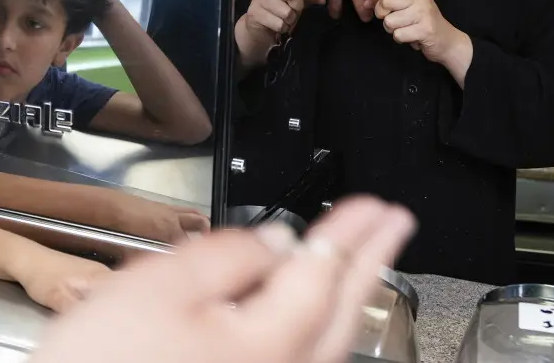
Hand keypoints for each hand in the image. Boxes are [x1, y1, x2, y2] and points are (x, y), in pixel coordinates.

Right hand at [31, 197, 415, 362]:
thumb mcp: (158, 287)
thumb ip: (227, 256)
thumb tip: (279, 241)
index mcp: (266, 343)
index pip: (322, 272)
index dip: (348, 232)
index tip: (372, 205)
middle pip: (341, 313)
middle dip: (369, 262)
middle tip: (394, 224)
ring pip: (331, 343)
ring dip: (352, 294)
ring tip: (367, 262)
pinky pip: (306, 359)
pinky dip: (323, 327)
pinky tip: (316, 315)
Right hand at [235, 0, 340, 68]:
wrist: (258, 30)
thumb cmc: (279, 12)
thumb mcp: (297, 2)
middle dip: (297, 5)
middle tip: (295, 10)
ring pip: (285, 11)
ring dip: (290, 20)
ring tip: (286, 20)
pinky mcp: (254, 12)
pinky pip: (278, 23)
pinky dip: (282, 28)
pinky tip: (278, 26)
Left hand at [369, 0, 471, 72]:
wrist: (446, 40)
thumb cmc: (421, 21)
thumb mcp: (406, 5)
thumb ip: (387, 0)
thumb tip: (366, 2)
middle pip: (385, 2)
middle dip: (382, 15)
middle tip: (394, 19)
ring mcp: (424, 12)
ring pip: (389, 21)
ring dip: (392, 29)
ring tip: (405, 28)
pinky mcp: (426, 29)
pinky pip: (398, 34)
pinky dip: (400, 39)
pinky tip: (411, 36)